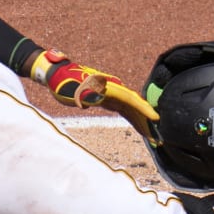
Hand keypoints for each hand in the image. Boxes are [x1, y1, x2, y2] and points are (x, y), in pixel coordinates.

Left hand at [29, 49, 159, 135]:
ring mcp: (110, 94)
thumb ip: (84, 94)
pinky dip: (132, 119)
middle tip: (157, 137)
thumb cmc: (62, 82)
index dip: (142, 109)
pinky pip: (123, 110)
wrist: (56, 75)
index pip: (129, 99)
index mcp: (107, 87)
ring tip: (153, 138)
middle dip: (146, 121)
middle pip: (134, 106)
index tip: (155, 119)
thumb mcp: (72, 89)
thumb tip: (94, 101)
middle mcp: (112, 89)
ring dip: (141, 123)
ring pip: (131, 109)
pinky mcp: (106, 99)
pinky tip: (140, 128)